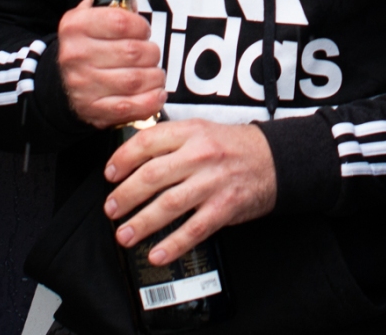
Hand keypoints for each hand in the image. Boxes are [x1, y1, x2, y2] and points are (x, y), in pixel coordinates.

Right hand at [58, 0, 165, 127]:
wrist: (66, 78)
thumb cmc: (93, 36)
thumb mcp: (103, 1)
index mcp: (75, 25)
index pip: (121, 22)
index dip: (140, 27)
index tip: (141, 31)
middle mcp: (74, 55)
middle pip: (132, 53)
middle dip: (151, 52)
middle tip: (150, 53)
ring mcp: (82, 85)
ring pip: (135, 80)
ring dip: (155, 76)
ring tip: (154, 72)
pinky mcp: (94, 110)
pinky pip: (131, 108)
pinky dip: (151, 100)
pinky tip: (156, 92)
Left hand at [103, 119, 275, 264]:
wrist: (275, 160)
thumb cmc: (234, 147)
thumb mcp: (202, 131)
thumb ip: (172, 142)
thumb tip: (134, 162)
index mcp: (191, 132)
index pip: (148, 142)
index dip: (123, 159)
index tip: (110, 174)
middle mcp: (200, 155)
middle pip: (153, 176)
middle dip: (126, 195)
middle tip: (111, 209)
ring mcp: (213, 182)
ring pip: (169, 204)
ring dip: (142, 223)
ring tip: (125, 235)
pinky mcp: (225, 207)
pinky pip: (194, 229)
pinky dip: (173, 244)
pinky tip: (157, 254)